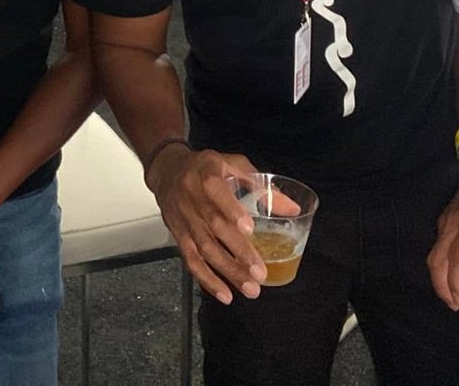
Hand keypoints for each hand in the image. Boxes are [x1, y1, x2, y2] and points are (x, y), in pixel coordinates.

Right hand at [145, 145, 264, 304]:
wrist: (166, 170)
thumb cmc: (204, 167)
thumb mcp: (233, 164)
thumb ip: (261, 185)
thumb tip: (292, 208)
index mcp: (206, 173)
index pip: (216, 191)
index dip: (231, 210)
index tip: (249, 229)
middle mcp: (192, 197)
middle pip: (213, 227)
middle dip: (238, 251)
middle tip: (259, 272)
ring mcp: (183, 218)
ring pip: (204, 248)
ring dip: (227, 271)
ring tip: (249, 288)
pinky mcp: (177, 235)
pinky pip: (190, 260)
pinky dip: (207, 279)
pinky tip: (224, 293)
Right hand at [426, 156, 458, 309]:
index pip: (457, 258)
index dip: (455, 282)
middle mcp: (453, 225)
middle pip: (436, 260)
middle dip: (442, 286)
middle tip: (455, 304)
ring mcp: (445, 222)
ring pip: (433, 254)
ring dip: (439, 277)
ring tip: (452, 294)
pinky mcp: (444, 220)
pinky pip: (437, 246)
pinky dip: (441, 264)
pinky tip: (453, 272)